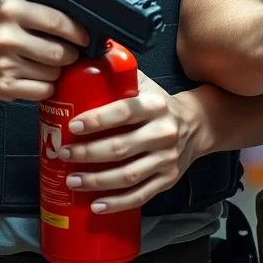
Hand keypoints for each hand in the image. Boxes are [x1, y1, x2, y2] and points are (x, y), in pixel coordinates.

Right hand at [0, 0, 87, 101]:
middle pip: (58, 52)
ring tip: (50, 59)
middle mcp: (6, 38)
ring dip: (59, 68)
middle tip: (70, 49)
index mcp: (11, 10)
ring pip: (53, 73)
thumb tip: (77, 2)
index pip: (56, 22)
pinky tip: (40, 74)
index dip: (77, 31)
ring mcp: (4, 65)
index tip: (85, 37)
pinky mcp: (4, 86)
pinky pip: (42, 91)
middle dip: (71, 52)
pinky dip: (47, 84)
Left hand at [59, 72, 201, 213]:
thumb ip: (121, 75)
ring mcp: (166, 159)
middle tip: (64, 154)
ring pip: (128, 175)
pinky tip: (96, 205)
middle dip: (88, 154)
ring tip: (72, 181)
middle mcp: (163, 133)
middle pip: (121, 147)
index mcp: (156, 106)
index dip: (98, 120)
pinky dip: (117, 202)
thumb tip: (91, 57)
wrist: (198, 125)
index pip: (124, 112)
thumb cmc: (161, 105)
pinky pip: (140, 195)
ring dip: (97, 180)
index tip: (74, 125)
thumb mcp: (146, 85)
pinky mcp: (168, 180)